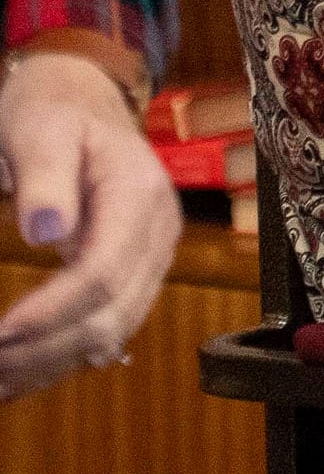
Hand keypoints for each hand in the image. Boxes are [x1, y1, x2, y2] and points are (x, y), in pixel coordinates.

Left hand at [0, 51, 182, 402]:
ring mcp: (152, 255)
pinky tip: (23, 374)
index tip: (0, 335)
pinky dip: (67, 355)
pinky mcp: (138, 272)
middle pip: (113, 312)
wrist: (87, 99)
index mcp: (138, 195)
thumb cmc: (56, 110)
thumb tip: (45, 232)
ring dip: (56, 363)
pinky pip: (111, 325)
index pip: (103, 272)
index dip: (53, 312)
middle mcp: (158, 232)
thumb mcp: (41, 130)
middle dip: (48, 349)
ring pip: (115, 330)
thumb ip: (44, 177)